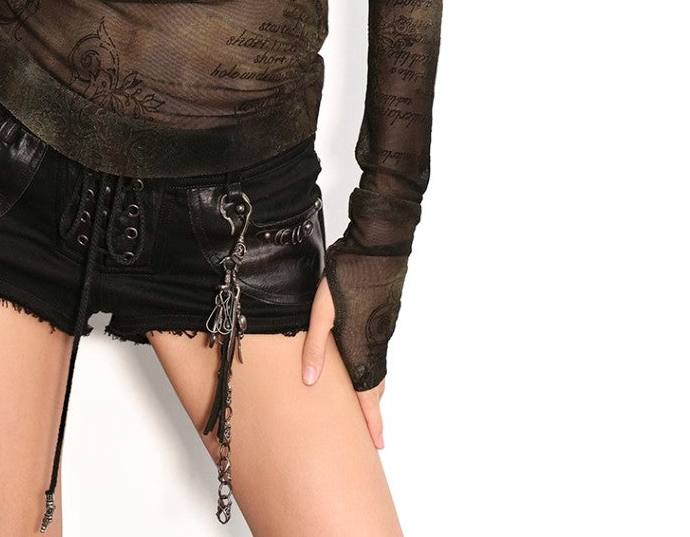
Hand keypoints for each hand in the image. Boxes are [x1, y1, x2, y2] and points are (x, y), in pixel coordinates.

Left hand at [301, 275, 385, 447]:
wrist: (378, 248)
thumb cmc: (346, 276)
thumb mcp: (322, 311)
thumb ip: (315, 347)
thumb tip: (309, 381)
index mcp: (360, 347)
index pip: (367, 394)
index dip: (371, 421)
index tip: (378, 444)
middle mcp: (375, 344)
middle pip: (376, 386)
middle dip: (373, 411)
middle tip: (372, 433)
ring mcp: (381, 330)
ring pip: (379, 369)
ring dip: (373, 389)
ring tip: (366, 404)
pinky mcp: (383, 318)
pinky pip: (379, 353)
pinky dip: (374, 369)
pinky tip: (364, 365)